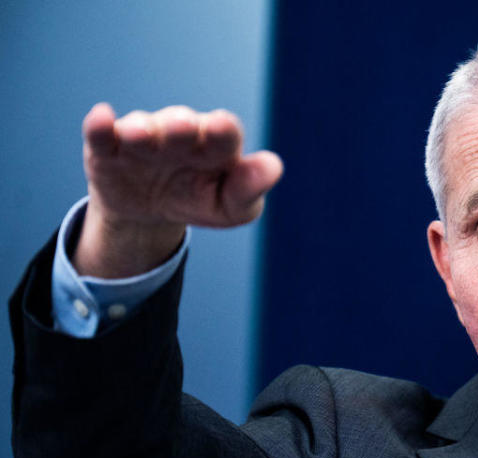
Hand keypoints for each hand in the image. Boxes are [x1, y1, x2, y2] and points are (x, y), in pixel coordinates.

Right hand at [74, 103, 283, 277]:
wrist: (151, 214)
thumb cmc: (201, 199)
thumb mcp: (232, 207)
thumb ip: (250, 189)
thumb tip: (273, 168)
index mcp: (215, 145)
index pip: (223, 134)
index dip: (222, 131)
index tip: (223, 128)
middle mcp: (179, 134)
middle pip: (181, 125)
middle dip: (181, 126)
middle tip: (183, 127)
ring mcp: (142, 140)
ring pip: (142, 128)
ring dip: (142, 130)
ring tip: (142, 136)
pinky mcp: (107, 152)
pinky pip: (101, 135)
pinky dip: (99, 127)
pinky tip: (101, 118)